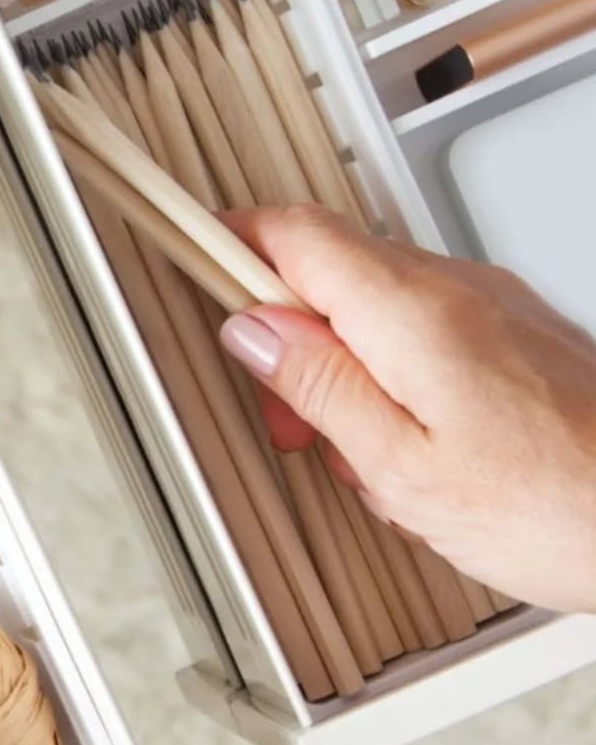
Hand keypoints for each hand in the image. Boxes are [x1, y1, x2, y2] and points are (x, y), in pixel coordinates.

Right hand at [217, 206, 595, 611]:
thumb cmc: (563, 509)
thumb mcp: (404, 468)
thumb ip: (320, 387)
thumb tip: (254, 331)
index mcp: (414, 314)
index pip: (295, 235)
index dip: (231, 241)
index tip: (187, 254)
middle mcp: (457, 290)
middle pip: (329, 270)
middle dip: (284, 338)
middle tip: (288, 423)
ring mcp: (492, 308)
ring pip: (372, 306)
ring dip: (337, 368)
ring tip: (357, 454)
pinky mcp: (514, 336)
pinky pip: (419, 333)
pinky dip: (387, 379)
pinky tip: (405, 449)